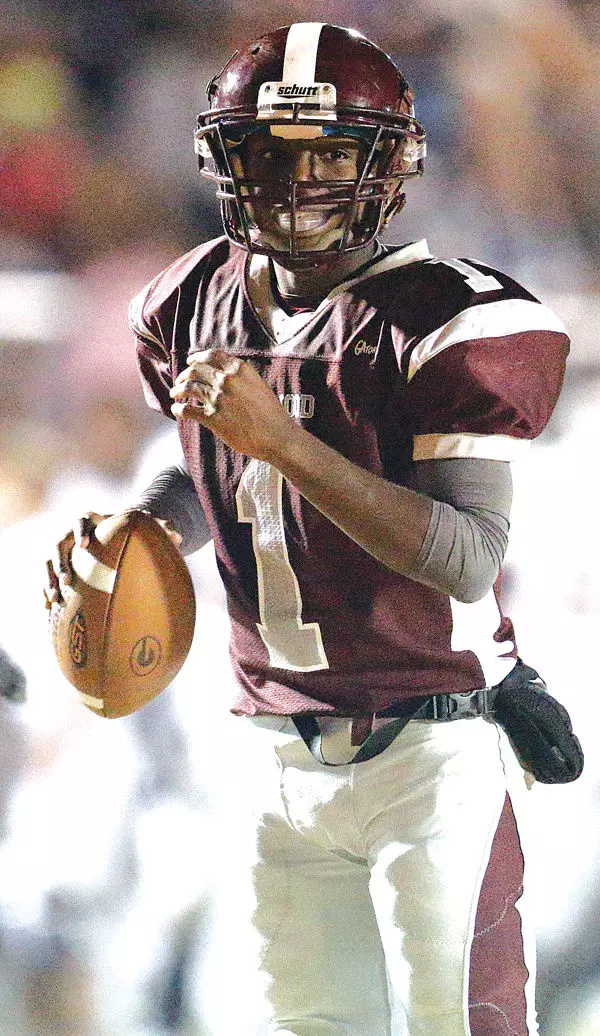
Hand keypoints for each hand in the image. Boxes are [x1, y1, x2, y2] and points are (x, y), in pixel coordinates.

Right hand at [43, 511, 182, 609]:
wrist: (115, 534)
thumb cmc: (131, 530)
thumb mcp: (144, 525)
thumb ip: (160, 528)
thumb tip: (177, 536)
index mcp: (90, 520)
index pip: (81, 520)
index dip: (80, 532)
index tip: (84, 546)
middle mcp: (71, 534)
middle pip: (58, 544)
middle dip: (59, 563)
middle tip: (66, 581)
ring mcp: (63, 551)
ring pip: (48, 562)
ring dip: (49, 580)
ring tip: (55, 598)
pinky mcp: (59, 566)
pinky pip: (49, 578)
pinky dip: (47, 591)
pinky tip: (48, 608)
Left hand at [169, 349, 297, 460]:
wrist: (277, 437)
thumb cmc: (271, 414)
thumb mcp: (259, 386)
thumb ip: (241, 378)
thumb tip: (225, 375)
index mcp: (240, 369)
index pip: (211, 355)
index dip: (196, 357)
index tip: (190, 362)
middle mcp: (227, 380)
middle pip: (195, 370)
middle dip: (184, 375)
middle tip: (180, 381)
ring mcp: (218, 399)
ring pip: (188, 388)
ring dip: (178, 390)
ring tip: (175, 394)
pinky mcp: (213, 418)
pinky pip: (187, 410)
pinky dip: (178, 409)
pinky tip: (177, 411)